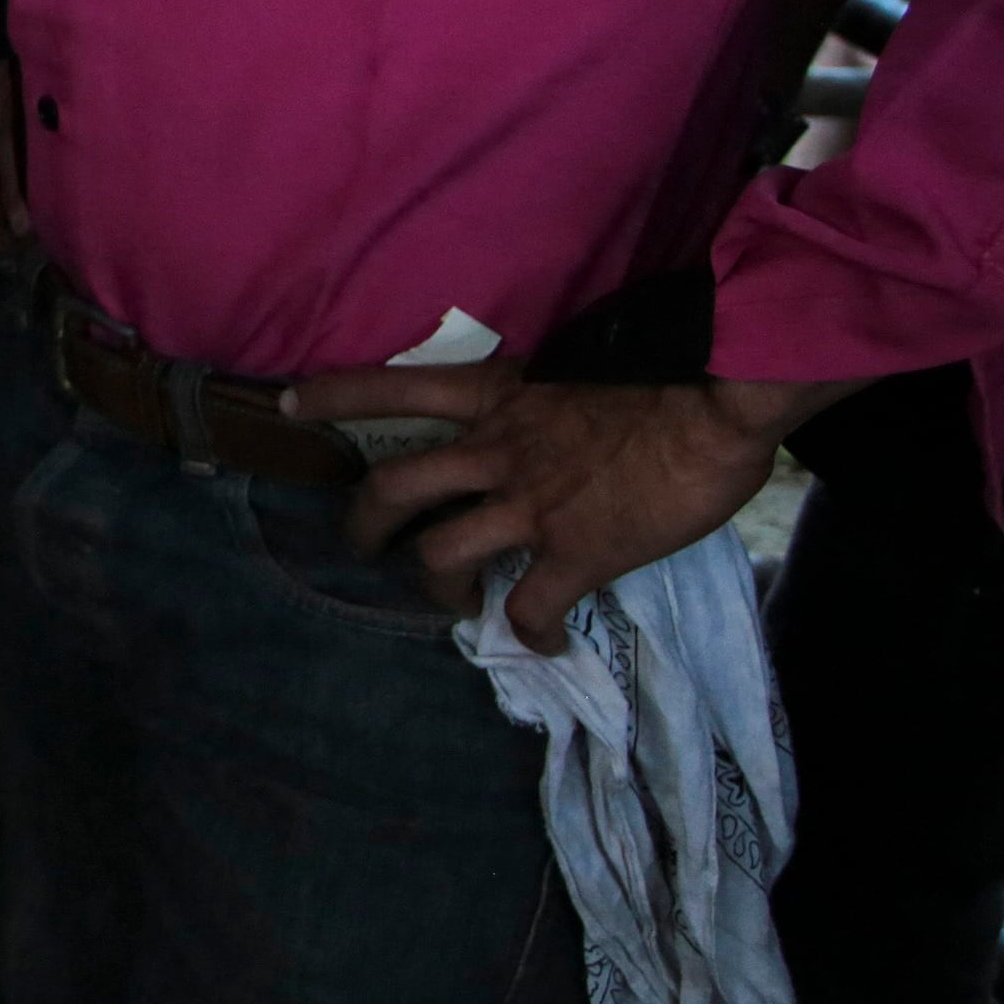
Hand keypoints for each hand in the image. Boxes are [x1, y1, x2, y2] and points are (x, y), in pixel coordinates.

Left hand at [282, 365, 851, 650]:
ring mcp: (529, 505)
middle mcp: (495, 450)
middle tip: (359, 544)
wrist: (714, 398)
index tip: (288, 404)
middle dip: (364, 522)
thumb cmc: (668, 366)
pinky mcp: (575, 552)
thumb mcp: (584, 362)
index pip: (393, 386)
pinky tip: (541, 641)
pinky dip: (529, 632)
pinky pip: (530, 607)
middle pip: (393, 487)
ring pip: (441, 554)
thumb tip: (556, 412)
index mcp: (497, 394)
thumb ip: (550, 395)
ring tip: (445, 602)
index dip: (334, 396)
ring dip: (432, 585)